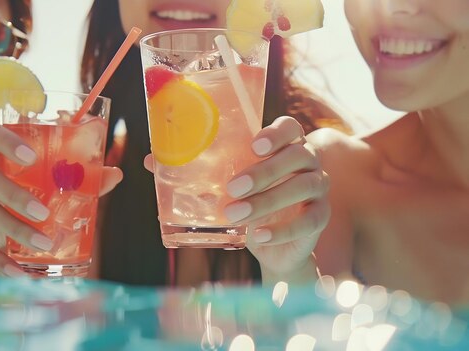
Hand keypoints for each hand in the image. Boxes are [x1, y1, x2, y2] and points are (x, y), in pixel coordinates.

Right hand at [0, 125, 122, 275]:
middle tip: (43, 212)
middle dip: (15, 195)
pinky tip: (19, 272)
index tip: (32, 156)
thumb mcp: (42, 186)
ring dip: (15, 229)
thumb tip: (115, 174)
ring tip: (43, 243)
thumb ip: (77, 178)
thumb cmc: (16, 198)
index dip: (8, 142)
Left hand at [224, 116, 328, 284]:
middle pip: (297, 155)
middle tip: (234, 187)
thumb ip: (209, 179)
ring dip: (268, 199)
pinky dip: (284, 229)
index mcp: (286, 145)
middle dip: (264, 171)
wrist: (273, 247)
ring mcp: (319, 188)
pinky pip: (310, 219)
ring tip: (236, 214)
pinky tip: (259, 234)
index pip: (290, 127)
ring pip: (304, 186)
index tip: (254, 146)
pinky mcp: (321, 216)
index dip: (276, 133)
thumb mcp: (229, 190)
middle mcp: (308, 161)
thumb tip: (164, 170)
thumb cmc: (250, 205)